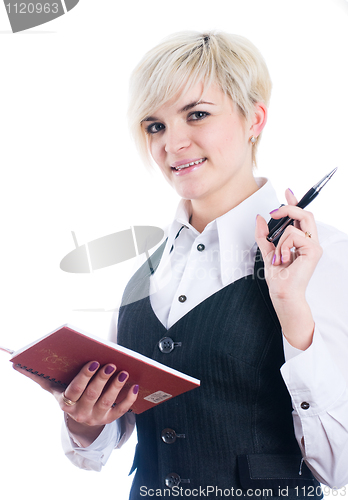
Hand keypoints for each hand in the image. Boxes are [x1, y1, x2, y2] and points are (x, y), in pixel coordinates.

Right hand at [13, 360, 138, 445]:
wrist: (78, 418)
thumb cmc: (67, 393)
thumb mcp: (53, 387)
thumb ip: (37, 376)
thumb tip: (15, 363)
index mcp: (66, 402)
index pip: (75, 390)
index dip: (85, 377)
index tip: (94, 362)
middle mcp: (80, 412)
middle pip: (92, 396)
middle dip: (102, 380)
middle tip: (111, 364)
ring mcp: (95, 417)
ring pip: (107, 403)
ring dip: (116, 387)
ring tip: (124, 372)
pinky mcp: (109, 420)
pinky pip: (120, 412)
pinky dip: (129, 400)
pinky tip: (135, 386)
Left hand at [255, 189, 322, 349]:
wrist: (282, 293)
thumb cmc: (278, 278)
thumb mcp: (267, 251)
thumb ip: (264, 235)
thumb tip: (260, 218)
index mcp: (300, 241)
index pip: (301, 217)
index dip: (295, 202)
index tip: (287, 192)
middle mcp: (310, 242)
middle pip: (305, 214)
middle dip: (289, 208)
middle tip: (275, 212)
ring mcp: (313, 246)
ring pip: (295, 225)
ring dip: (280, 240)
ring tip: (279, 256)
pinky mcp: (313, 250)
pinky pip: (293, 235)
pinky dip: (283, 245)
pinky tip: (284, 258)